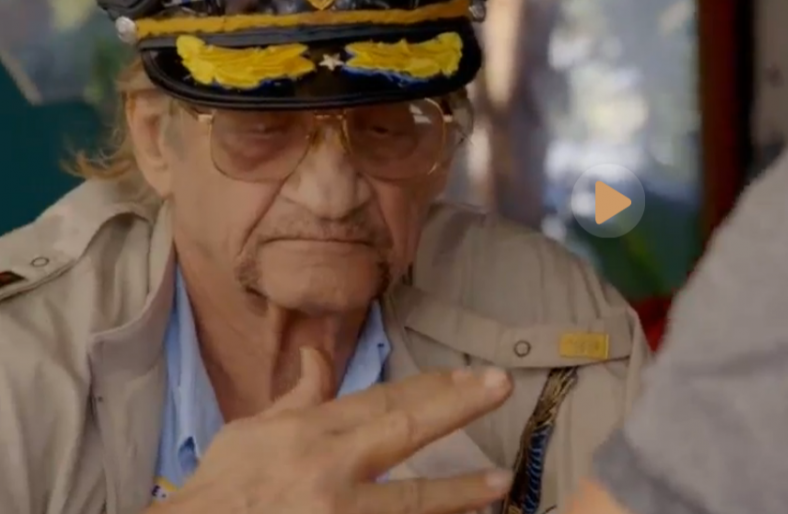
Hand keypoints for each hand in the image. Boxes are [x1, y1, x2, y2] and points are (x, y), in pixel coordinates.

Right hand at [159, 348, 514, 513]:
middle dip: (458, 408)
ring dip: (457, 491)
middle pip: (404, 430)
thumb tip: (316, 355)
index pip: (384, 400)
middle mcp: (327, 469)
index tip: (477, 375)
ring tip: (499, 482)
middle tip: (503, 388)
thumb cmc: (219, 489)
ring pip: (408, 500)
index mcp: (309, 432)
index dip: (435, 385)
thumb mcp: (251, 432)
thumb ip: (299, 398)